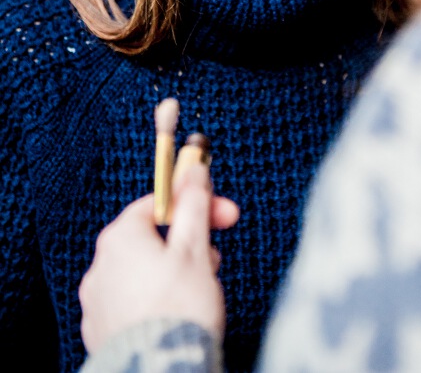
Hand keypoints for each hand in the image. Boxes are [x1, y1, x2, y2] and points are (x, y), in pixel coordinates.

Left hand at [79, 164, 238, 354]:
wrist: (158, 372)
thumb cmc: (179, 307)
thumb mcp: (194, 247)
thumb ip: (193, 203)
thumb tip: (193, 167)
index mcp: (120, 237)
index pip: (159, 203)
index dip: (195, 205)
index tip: (224, 214)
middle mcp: (101, 264)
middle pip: (151, 238)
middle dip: (189, 243)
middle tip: (214, 260)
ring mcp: (98, 300)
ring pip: (144, 272)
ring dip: (176, 272)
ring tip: (201, 292)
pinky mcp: (102, 331)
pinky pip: (134, 302)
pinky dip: (157, 300)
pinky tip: (177, 314)